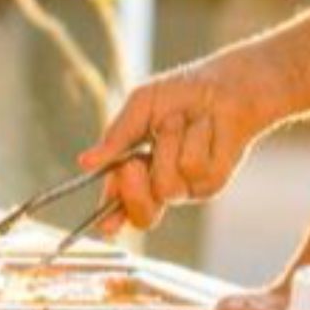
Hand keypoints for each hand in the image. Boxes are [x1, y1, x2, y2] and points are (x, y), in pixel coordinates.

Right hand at [81, 50, 278, 233]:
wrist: (225, 84)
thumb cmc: (183, 93)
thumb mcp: (142, 106)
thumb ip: (116, 136)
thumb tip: (85, 162)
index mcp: (137, 172)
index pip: (120, 204)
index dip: (111, 218)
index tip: (105, 224)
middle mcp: (162, 186)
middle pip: (143, 215)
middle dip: (133, 191)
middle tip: (131, 165)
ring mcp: (189, 187)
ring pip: (167, 186)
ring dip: (169, 143)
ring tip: (181, 120)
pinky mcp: (213, 181)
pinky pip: (193, 167)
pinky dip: (195, 137)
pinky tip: (205, 125)